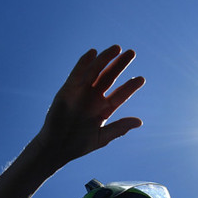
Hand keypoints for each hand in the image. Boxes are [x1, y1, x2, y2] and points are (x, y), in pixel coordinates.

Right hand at [35, 45, 144, 166]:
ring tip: (117, 48)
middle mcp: (94, 98)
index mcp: (103, 109)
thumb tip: (139, 121)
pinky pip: (77, 74)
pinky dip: (84, 63)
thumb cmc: (78, 145)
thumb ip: (119, 128)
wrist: (56, 148)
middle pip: (109, 78)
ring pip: (95, 72)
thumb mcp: (102, 137)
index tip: (141, 79)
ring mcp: (81, 92)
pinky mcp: (67, 90)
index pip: (120, 95)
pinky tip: (93, 53)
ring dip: (105, 59)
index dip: (130, 87)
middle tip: (132, 52)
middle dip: (120, 65)